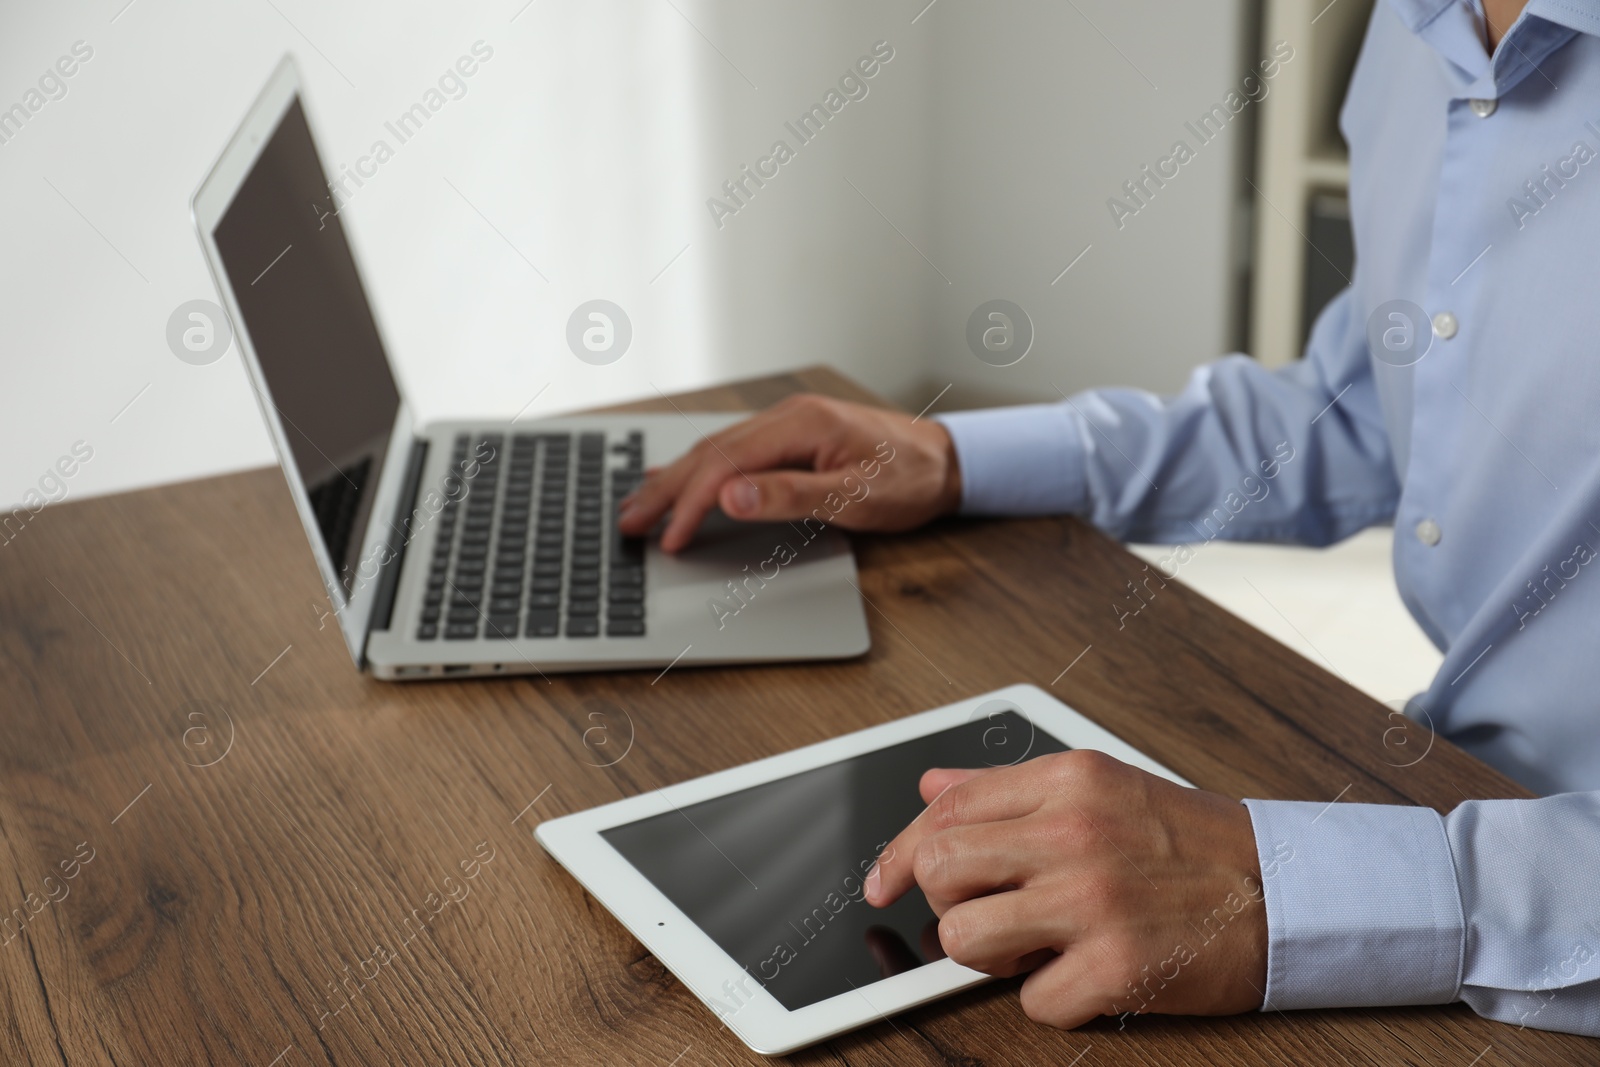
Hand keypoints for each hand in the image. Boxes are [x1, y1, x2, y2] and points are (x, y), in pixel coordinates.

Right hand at [616, 394, 962, 552]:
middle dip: (664, 490)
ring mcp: (787, 424)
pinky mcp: (791, 437)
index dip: (689, 503)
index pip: (724, 465)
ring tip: (638, 504)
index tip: (669, 539)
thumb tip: (730, 496)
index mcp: (800, 425)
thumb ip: (790, 495)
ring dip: (674, 479)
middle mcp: (787, 417)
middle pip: (709, 454)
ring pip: (715, 451)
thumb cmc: (910, 480)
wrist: (947, 460)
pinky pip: (733, 450)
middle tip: (628, 523)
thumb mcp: (856, 495)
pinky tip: (678, 475)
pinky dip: (699, 468)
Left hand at [864, 751, 1267, 1028]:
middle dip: (950, 903)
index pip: (944, 811)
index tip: (883, 882)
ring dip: (991, 956)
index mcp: (1067, 781)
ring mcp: (1093, 902)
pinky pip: (1031, 1002)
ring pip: (965, 940)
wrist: (1289, 891)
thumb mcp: (1101, 788)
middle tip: (989, 913)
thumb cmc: (1193, 842)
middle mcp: (1073, 833)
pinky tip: (1090, 973)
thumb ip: (1010, 789)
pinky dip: (1054, 999)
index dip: (901, 852)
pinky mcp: (1116, 968)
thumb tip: (931, 787)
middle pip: (941, 872)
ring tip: (1040, 944)